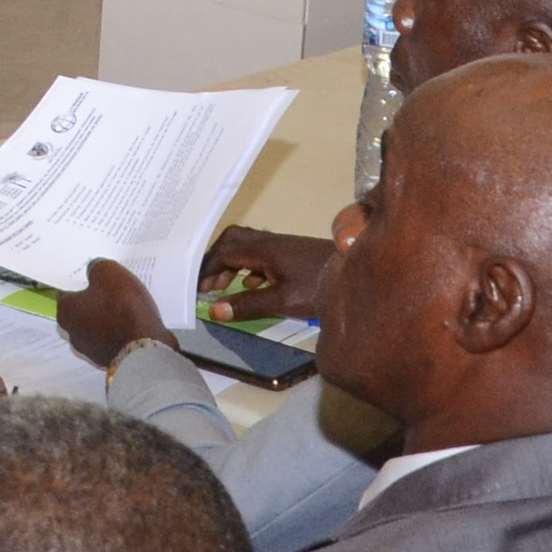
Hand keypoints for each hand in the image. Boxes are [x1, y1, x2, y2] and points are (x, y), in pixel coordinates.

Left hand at [58, 259, 181, 371]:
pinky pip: (112, 340)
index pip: (68, 293)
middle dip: (95, 302)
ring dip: (109, 319)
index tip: (97, 278)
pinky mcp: (109, 360)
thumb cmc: (122, 307)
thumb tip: (93, 270)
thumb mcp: (109, 272)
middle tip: (113, 290)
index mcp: (65, 312)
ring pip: (97, 327)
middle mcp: (72, 334)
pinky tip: (134, 323)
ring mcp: (90, 351)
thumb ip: (96, 267)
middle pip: (82, 311)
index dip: (83, 283)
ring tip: (128, 306)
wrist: (145, 348)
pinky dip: (120, 332)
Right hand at [200, 226, 339, 325]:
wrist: (356, 274)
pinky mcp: (292, 254)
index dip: (206, 269)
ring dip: (231, 264)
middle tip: (207, 284)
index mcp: (265, 249)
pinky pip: (260, 254)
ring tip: (224, 288)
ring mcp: (282, 247)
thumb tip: (215, 310)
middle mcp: (271, 242)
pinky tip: (252, 285)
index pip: (224, 253)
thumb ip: (248, 305)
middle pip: (233, 241)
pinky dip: (247, 267)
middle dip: (216, 260)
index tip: (195, 287)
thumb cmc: (320, 286)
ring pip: (247, 246)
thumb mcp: (281, 301)